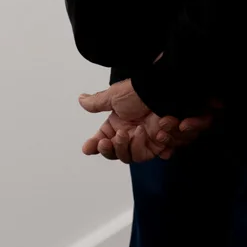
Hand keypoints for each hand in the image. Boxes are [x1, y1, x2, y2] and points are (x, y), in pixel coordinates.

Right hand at [77, 79, 212, 163]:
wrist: (165, 89)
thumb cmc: (140, 91)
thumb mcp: (115, 96)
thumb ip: (97, 102)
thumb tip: (81, 99)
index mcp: (117, 125)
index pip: (102, 142)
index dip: (96, 147)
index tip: (89, 148)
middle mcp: (130, 135)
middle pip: (117, 154)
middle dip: (118, 147)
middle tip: (121, 134)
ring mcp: (146, 140)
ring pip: (135, 157)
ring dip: (136, 146)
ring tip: (141, 130)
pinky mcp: (162, 143)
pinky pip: (157, 154)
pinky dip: (157, 147)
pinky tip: (157, 135)